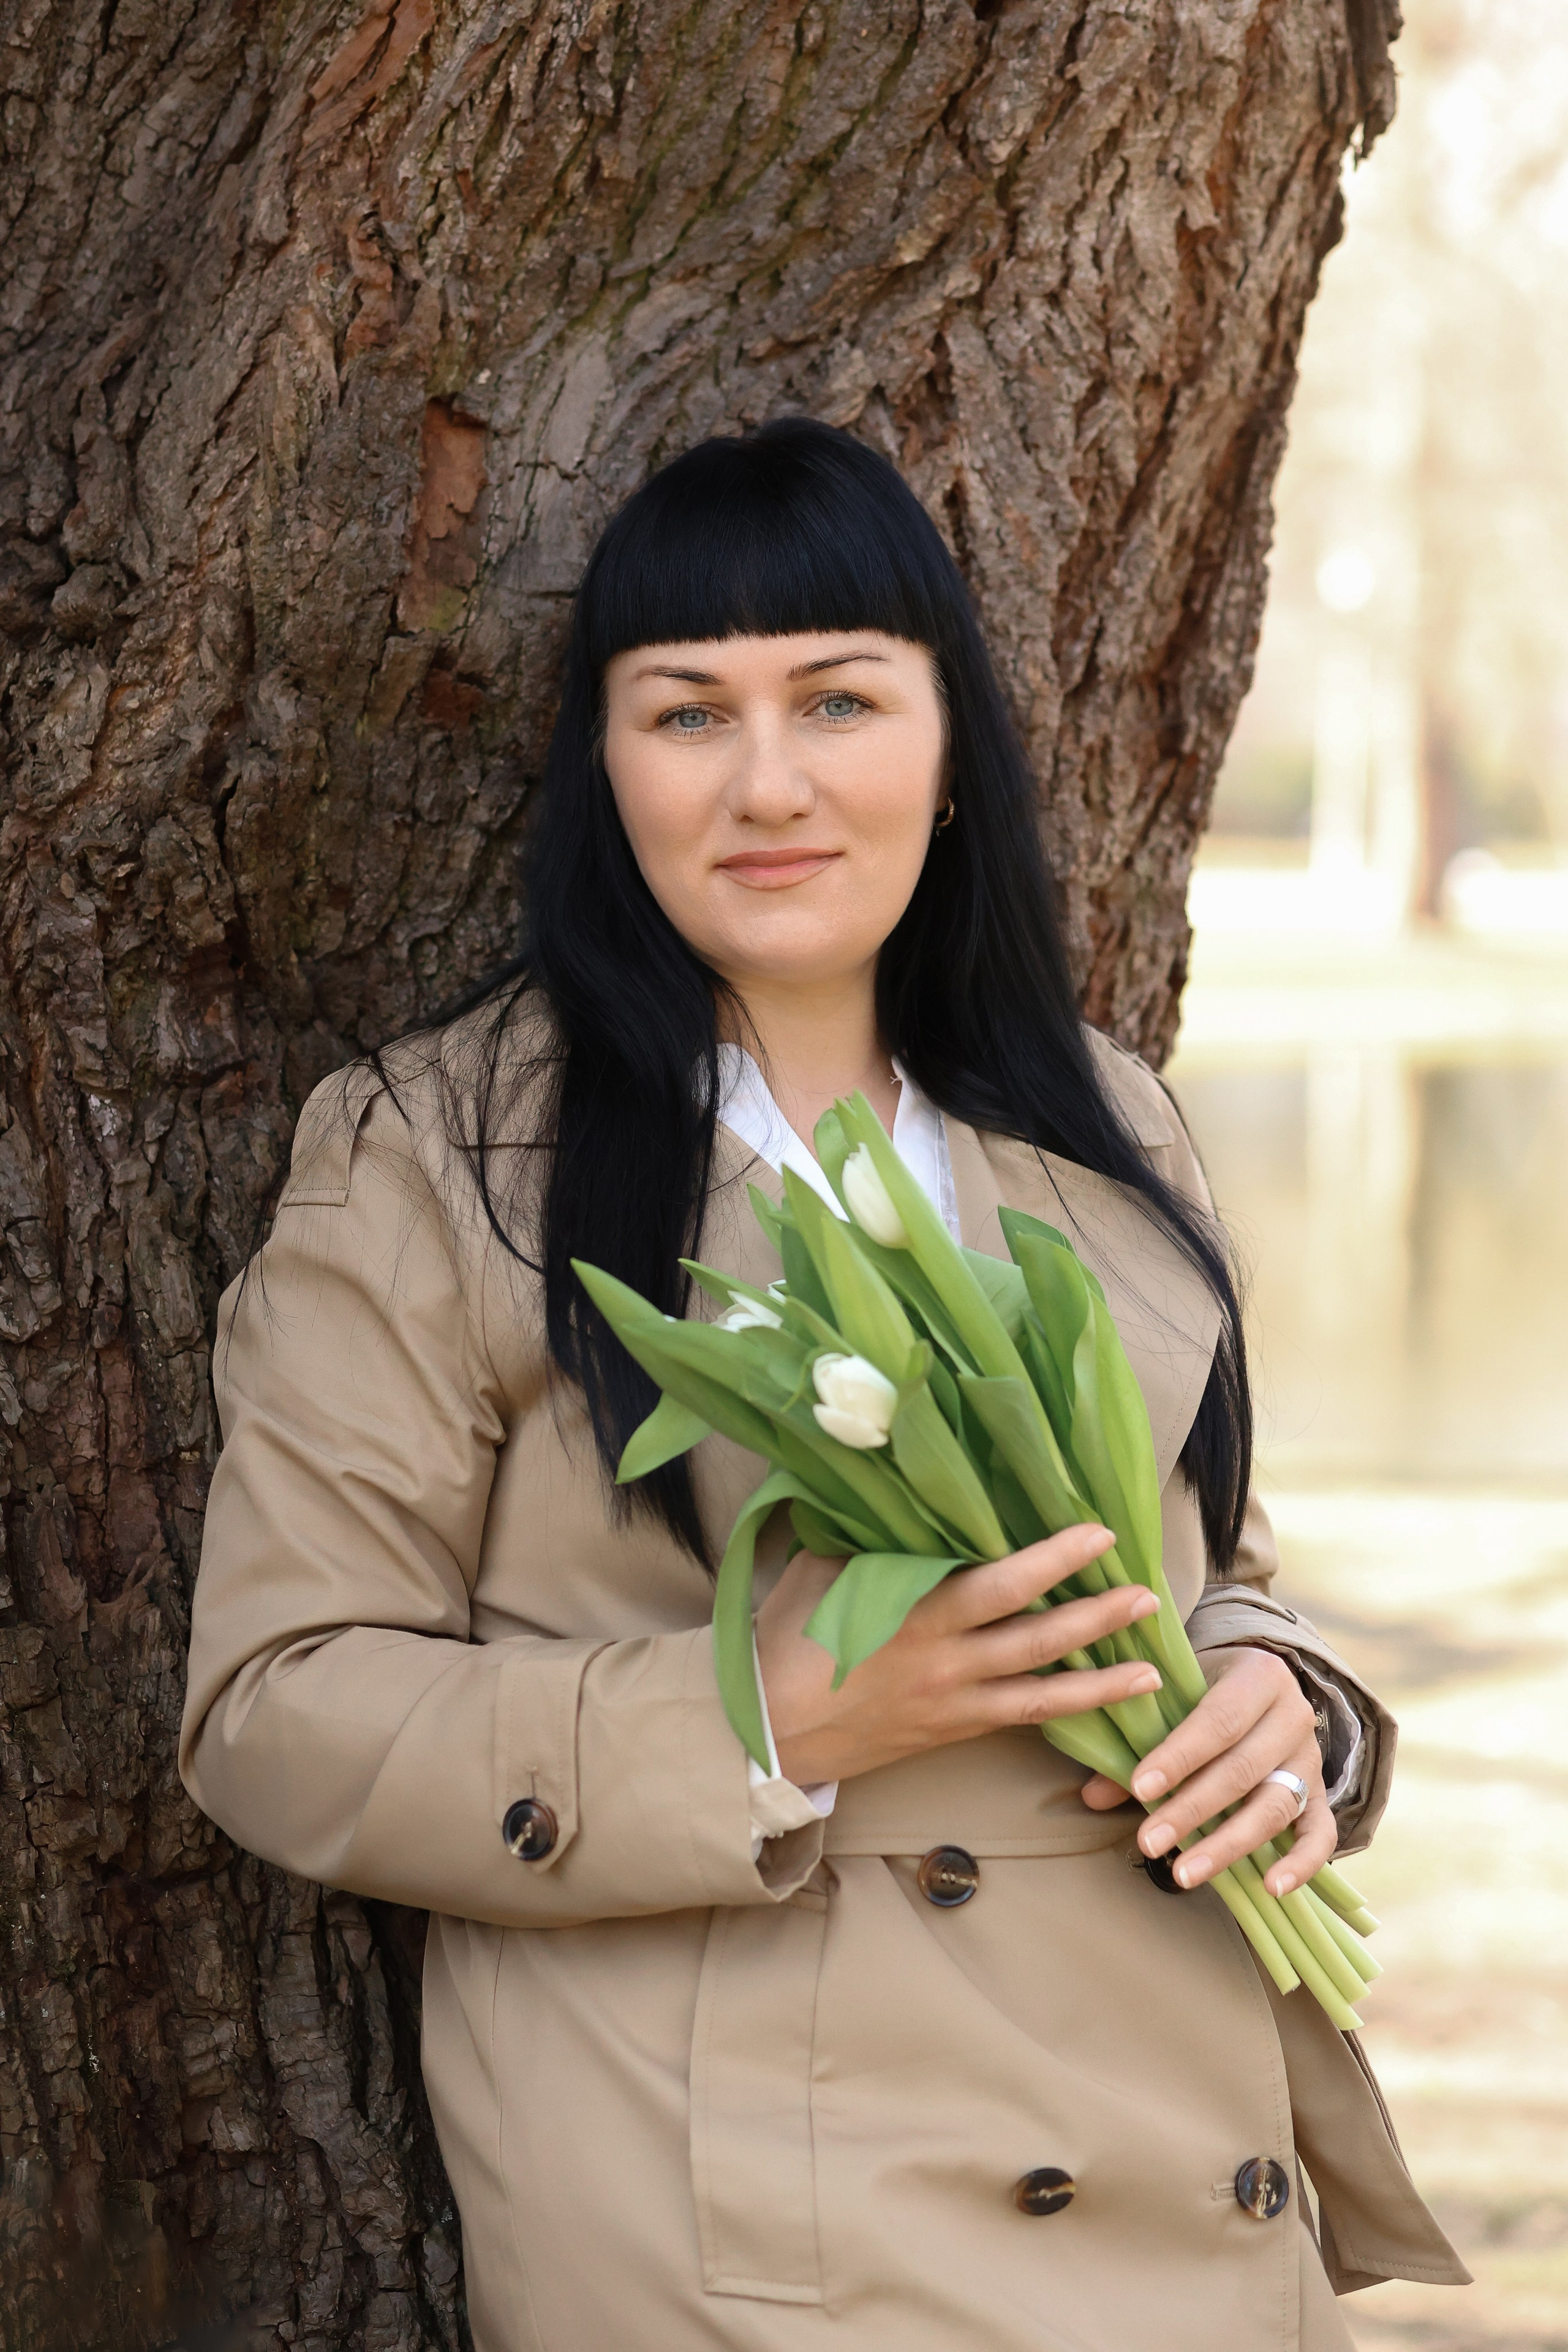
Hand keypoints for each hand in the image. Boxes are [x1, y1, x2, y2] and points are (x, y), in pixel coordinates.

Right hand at [755, 1524, 1164, 1787]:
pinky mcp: (951, 1732)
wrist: (767, 1731)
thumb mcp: (825, 1571)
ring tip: (1151, 1671)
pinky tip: (1098, 1710)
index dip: (1055, 1559)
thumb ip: (875, 1536)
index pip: (1002, 1583)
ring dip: (1100, 1683)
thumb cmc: (790, 1639)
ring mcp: (953, 1704)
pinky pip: (1018, 1722)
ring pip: (1042, 1693)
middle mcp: (946, 1662)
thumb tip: (908, 1483)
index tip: (1099, 1533)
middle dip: (1097, 1618)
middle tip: (1147, 1595)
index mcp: (918, 1613)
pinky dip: (1063, 1715)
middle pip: (1038, 1639)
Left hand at [1079, 1644, 1333, 1895]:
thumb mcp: (1175, 1694)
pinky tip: (1272, 1888)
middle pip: (1242, 1770)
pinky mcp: (1321, 1796)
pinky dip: (1302, 1864)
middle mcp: (1293, 1716)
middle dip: (1192, 1810)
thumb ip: (1137, 1741)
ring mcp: (1311, 1758)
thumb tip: (1092, 1796)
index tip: (1139, 1788)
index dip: (1179, 1756)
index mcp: (1259, 1676)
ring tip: (1183, 1873)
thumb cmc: (1204, 1688)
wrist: (1258, 1682)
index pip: (1218, 1720)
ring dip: (1227, 1844)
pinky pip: (1321, 1834)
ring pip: (1274, 1806)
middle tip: (1149, 1841)